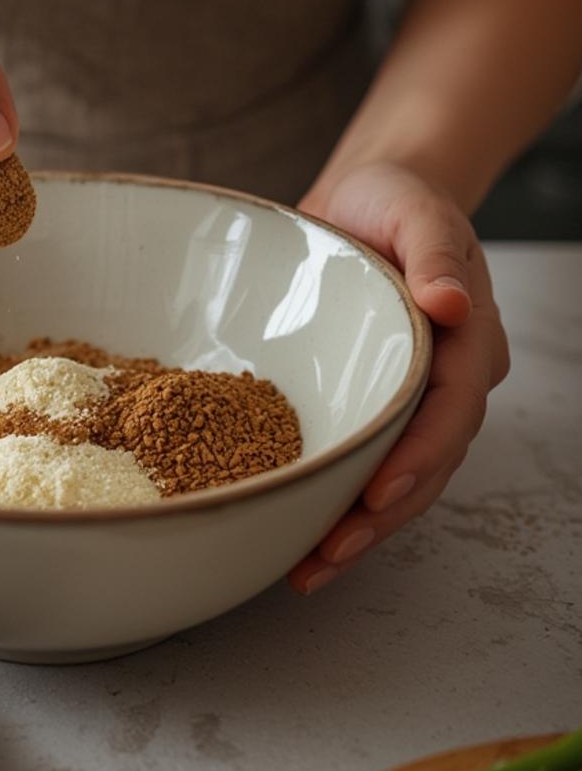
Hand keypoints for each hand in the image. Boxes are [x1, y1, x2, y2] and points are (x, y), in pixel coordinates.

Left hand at [288, 161, 509, 593]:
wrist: (371, 200)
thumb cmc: (398, 203)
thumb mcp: (419, 212)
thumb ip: (436, 253)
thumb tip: (452, 302)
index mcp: (470, 341)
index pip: (453, 408)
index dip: (421, 454)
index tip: (382, 490)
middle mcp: (448, 381)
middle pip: (426, 463)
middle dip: (382, 516)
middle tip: (331, 554)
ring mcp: (410, 400)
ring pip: (396, 479)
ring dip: (358, 529)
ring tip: (310, 570)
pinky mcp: (369, 404)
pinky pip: (362, 464)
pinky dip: (336, 505)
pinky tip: (300, 541)